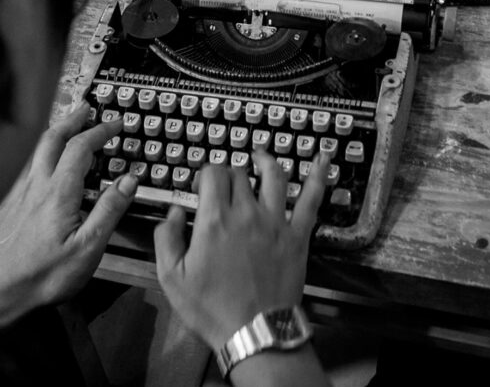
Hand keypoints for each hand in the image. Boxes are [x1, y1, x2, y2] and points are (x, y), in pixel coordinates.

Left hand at [0, 103, 135, 349]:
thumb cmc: (44, 276)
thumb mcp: (88, 248)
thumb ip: (109, 210)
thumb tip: (128, 180)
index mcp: (58, 193)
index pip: (80, 148)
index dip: (99, 131)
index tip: (115, 124)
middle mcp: (35, 186)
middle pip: (52, 139)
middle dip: (72, 119)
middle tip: (87, 108)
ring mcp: (17, 194)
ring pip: (35, 151)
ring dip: (54, 132)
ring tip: (67, 126)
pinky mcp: (6, 206)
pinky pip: (25, 168)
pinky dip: (40, 154)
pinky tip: (43, 165)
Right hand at [154, 150, 327, 349]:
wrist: (255, 332)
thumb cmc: (210, 308)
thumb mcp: (171, 277)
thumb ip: (166, 237)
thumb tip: (175, 211)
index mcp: (214, 219)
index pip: (212, 174)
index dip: (205, 173)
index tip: (200, 185)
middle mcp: (246, 213)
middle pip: (240, 174)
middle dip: (230, 172)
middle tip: (225, 183)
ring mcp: (276, 222)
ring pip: (274, 176)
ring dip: (266, 161)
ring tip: (260, 156)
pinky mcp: (297, 236)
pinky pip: (311, 200)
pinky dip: (319, 177)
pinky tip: (323, 159)